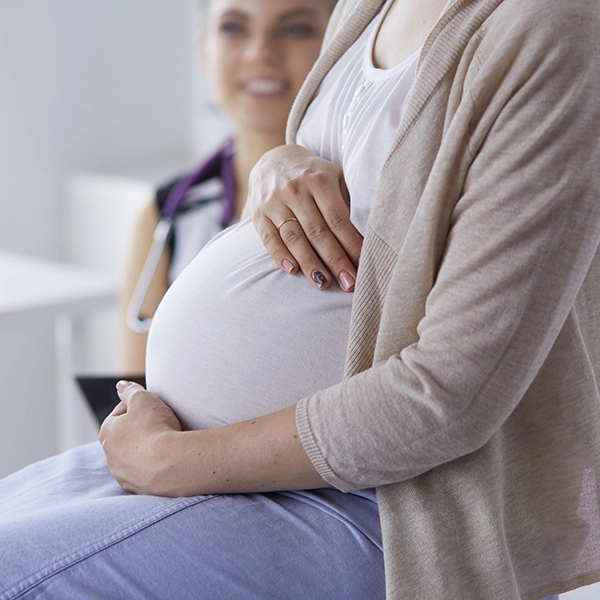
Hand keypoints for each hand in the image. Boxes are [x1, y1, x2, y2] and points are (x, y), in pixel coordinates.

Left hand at [99, 381, 182, 495]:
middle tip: (161, 424)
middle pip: (126, 436)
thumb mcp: (143, 399)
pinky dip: (153, 466)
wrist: (173, 462)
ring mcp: (123, 475)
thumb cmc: (156, 428)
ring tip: (166, 443)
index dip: (139, 407)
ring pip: (134, 457)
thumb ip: (130, 390)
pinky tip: (166, 459)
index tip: (154, 408)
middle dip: (141, 429)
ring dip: (146, 449)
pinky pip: (145, 473)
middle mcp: (110, 456)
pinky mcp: (138, 489)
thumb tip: (120, 386)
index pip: (121, 413)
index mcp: (107, 433)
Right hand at [247, 144, 362, 290]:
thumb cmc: (313, 175)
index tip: (362, 266)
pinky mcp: (258, 213)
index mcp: (318, 181)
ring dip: (309, 264)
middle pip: (317, 232)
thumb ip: (346, 202)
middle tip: (349, 283)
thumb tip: (365, 236)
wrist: (274, 160)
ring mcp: (274, 202)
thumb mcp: (334, 177)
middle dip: (335, 261)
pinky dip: (280, 255)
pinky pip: (269, 238)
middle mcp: (295, 190)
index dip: (351, 245)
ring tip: (323, 284)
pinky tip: (293, 271)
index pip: (338, 219)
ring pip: (293, 238)